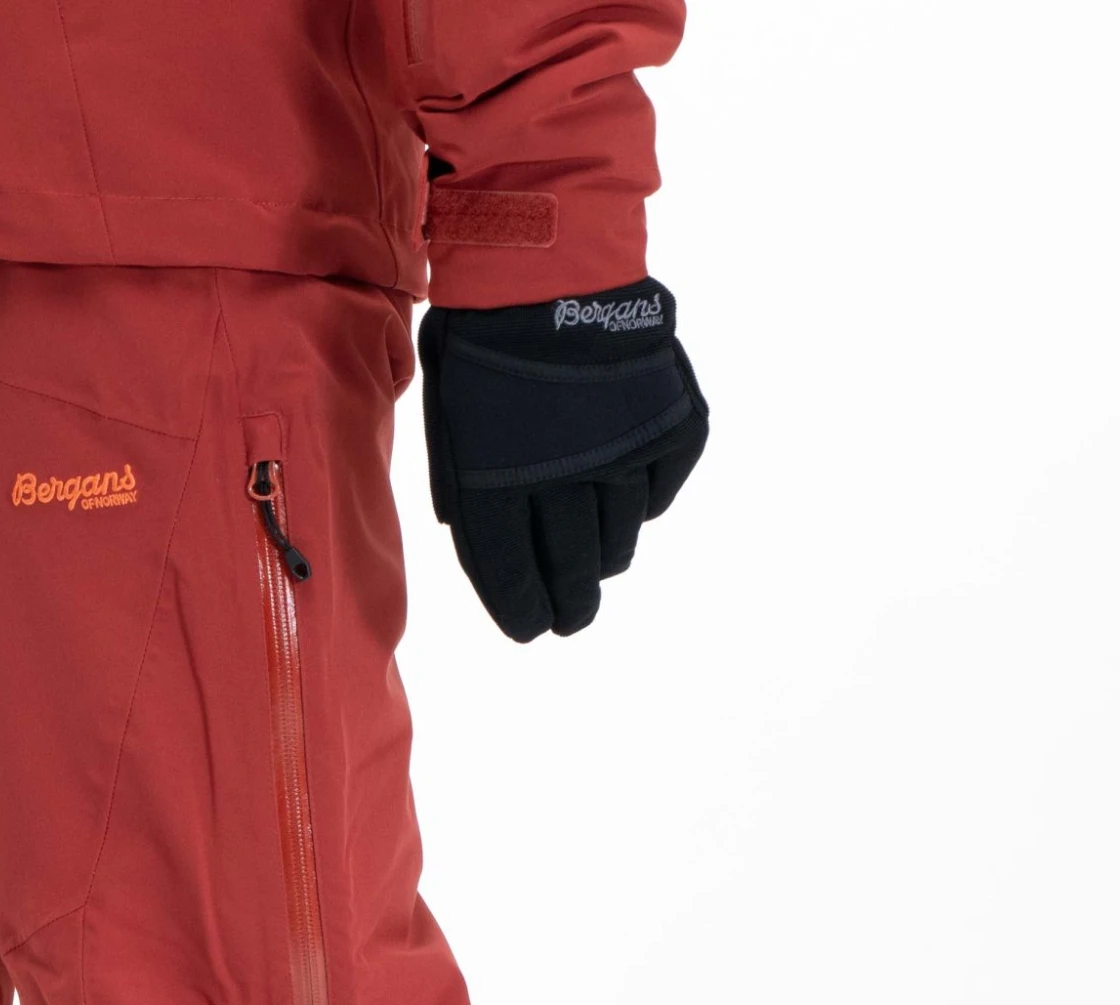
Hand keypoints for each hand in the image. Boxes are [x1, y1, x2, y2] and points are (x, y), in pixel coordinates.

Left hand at [419, 280, 707, 640]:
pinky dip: (644, 498)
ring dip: (605, 555)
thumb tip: (476, 532)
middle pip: (574, 569)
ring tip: (596, 559)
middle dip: (571, 604)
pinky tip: (627, 489)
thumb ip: (463, 482)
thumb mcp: (448, 414)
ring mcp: (624, 453)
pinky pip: (659, 492)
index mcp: (498, 481)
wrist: (552, 260)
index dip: (523, 610)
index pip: (516, 574)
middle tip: (572, 620)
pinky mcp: (671, 427)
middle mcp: (566, 478)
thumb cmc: (484, 335)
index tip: (533, 629)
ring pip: (619, 539)